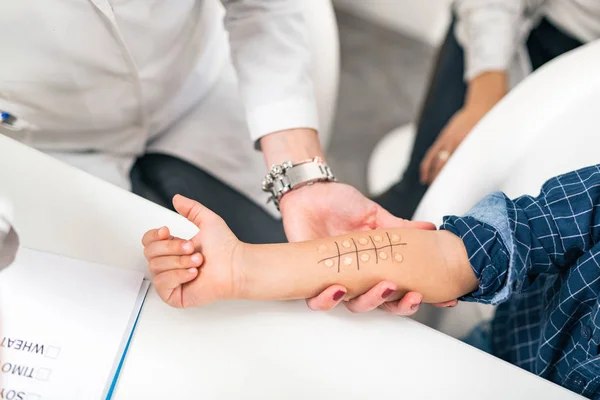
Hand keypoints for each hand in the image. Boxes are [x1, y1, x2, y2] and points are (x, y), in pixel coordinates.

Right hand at [142, 195, 243, 307]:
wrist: (236, 266)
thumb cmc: (226, 248)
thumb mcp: (207, 221)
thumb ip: (191, 208)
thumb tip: (177, 199)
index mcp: (174, 248)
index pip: (148, 241)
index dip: (154, 235)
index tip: (167, 231)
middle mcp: (170, 264)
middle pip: (150, 252)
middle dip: (173, 247)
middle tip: (192, 248)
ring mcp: (171, 280)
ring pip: (156, 267)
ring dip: (180, 261)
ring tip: (197, 261)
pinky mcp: (174, 296)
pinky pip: (162, 283)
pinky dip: (178, 276)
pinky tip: (193, 274)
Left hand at [279, 182, 453, 311]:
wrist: (308, 191)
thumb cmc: (338, 203)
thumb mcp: (372, 213)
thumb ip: (397, 227)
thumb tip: (430, 230)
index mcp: (373, 265)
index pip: (400, 288)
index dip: (420, 296)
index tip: (445, 299)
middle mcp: (356, 276)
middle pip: (381, 305)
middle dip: (400, 306)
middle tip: (412, 295)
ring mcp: (334, 278)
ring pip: (353, 306)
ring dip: (369, 302)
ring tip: (382, 286)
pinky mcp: (310, 278)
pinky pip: (316, 299)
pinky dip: (326, 299)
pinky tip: (337, 289)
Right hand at [420, 70, 506, 184]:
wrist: (485, 101)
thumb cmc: (493, 122)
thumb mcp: (495, 139)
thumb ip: (489, 156)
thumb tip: (493, 174)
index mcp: (470, 143)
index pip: (460, 167)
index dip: (457, 182)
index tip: (457, 195)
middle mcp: (456, 142)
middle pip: (444, 166)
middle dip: (442, 182)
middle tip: (442, 197)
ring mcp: (447, 139)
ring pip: (435, 162)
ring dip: (432, 176)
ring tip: (430, 190)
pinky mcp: (443, 137)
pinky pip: (431, 154)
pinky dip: (427, 167)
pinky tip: (425, 177)